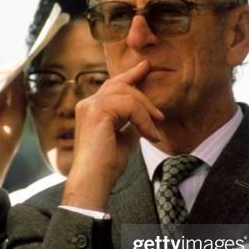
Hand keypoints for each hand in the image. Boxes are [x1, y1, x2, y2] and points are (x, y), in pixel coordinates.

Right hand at [0, 65, 25, 184]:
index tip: (24, 63)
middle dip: (6, 69)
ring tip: (13, 68)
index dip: (12, 71)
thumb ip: (18, 92)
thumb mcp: (18, 109)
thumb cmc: (9, 134)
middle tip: (19, 62)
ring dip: (0, 73)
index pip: (2, 80)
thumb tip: (21, 73)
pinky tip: (4, 79)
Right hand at [62, 59, 163, 210]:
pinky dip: (144, 120)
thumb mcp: (124, 139)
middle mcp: (88, 103)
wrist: (94, 180)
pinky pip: (130, 106)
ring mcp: (91, 105)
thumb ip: (131, 124)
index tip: (145, 67)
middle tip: (160, 114)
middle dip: (144, 94)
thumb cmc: (106, 166)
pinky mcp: (98, 110)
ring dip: (146, 113)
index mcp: (91, 109)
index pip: (112, 86)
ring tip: (155, 131)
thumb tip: (145, 117)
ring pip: (128, 95)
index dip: (130, 75)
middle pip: (120, 85)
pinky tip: (150, 136)